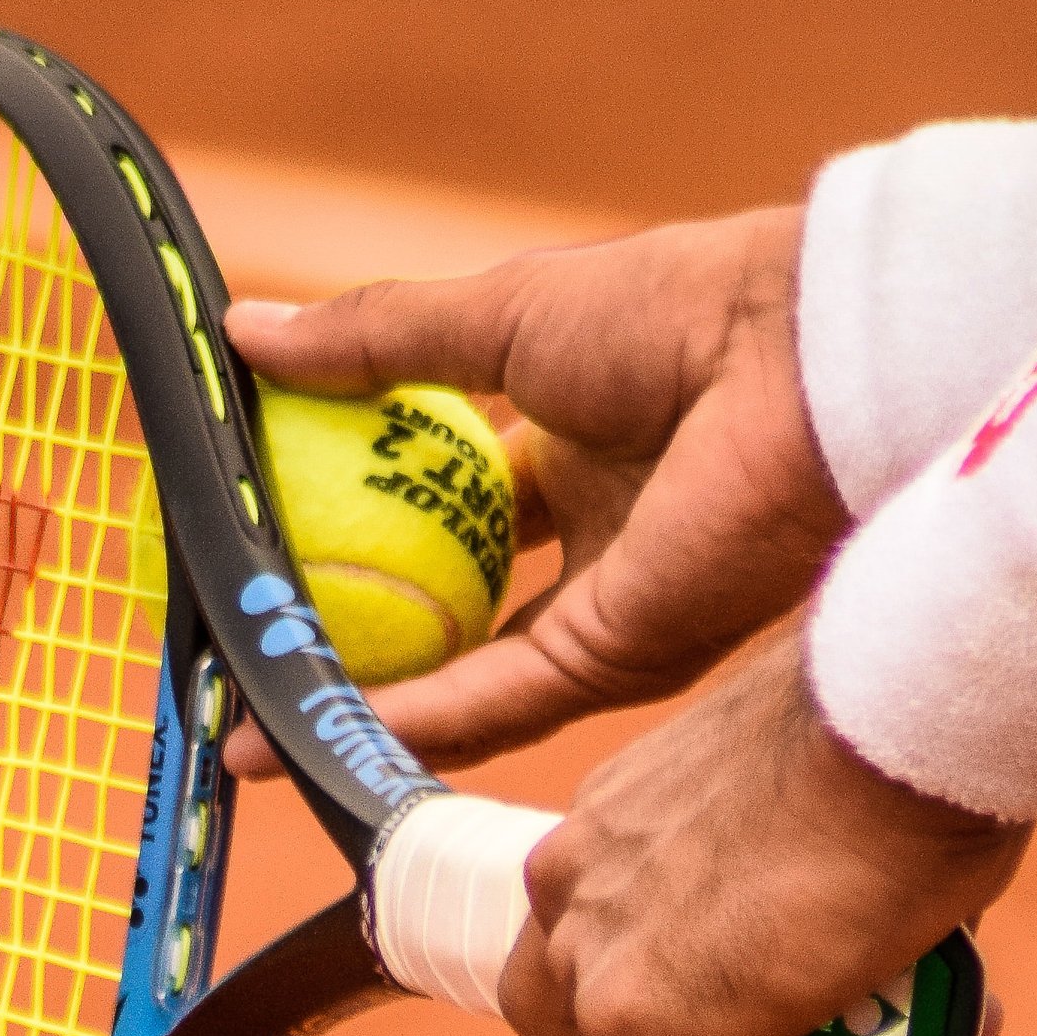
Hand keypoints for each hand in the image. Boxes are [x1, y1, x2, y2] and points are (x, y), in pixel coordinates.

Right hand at [222, 207, 846, 773]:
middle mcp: (591, 542)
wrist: (792, 362)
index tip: (261, 536)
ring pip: (460, 676)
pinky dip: (404, 718)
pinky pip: (492, 700)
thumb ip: (374, 342)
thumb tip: (244, 337)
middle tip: (246, 649)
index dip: (352, 522)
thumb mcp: (496, 316)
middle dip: (351, 636)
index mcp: (571, 451)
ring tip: (250, 721)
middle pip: (448, 608)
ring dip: (359, 700)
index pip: (440, 507)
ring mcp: (604, 609)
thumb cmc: (672, 312)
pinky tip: (316, 724)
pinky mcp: (616, 659)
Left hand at [501, 627, 1026, 1035]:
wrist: (906, 705)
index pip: (607, 983)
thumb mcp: (815, 797)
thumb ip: (791, 875)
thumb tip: (855, 944)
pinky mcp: (650, 1034)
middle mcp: (566, 904)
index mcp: (595, 839)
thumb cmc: (899, 724)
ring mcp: (594, 972)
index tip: (837, 1028)